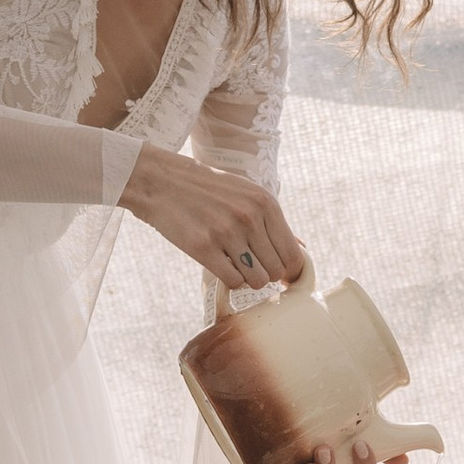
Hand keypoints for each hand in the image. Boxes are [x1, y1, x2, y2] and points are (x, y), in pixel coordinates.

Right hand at [118, 145, 307, 295]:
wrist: (162, 181)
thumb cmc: (207, 189)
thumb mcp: (247, 194)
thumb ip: (274, 223)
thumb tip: (302, 249)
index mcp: (265, 203)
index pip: (293, 255)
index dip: (288, 271)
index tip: (276, 274)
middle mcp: (250, 217)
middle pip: (276, 271)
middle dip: (264, 274)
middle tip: (249, 266)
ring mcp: (227, 232)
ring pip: (256, 280)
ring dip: (247, 279)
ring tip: (234, 265)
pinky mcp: (203, 247)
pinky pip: (233, 282)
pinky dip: (230, 281)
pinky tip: (220, 266)